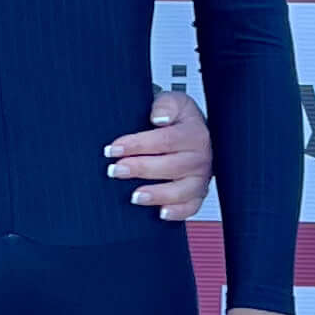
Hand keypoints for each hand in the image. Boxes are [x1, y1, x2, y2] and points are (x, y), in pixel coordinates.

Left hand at [108, 88, 212, 219]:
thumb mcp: (174, 102)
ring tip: (134, 196)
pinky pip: (191, 207)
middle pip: (170, 166)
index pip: (164, 140)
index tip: (114, 149)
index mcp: (194, 133)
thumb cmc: (179, 120)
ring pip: (181, 191)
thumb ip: (166, 104)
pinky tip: (160, 213)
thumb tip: (159, 118)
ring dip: (156, 194)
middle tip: (114, 170)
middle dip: (139, 169)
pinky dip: (177, 212)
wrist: (195, 134)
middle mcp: (201, 157)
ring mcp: (201, 178)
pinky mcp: (198, 194)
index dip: (137, 145)